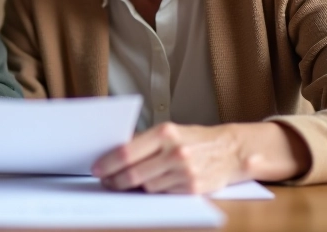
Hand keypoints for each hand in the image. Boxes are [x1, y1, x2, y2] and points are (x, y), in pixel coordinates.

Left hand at [92, 122, 309, 193]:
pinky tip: (149, 186)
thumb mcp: (170, 132)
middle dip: (115, 180)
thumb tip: (113, 154)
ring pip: (146, 186)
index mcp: (165, 132)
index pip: (126, 152)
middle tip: (105, 181)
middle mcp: (175, 152)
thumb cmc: (194, 139)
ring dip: (133, 187)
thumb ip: (144, 142)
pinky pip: (162, 194)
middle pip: (133, 173)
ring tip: (125, 183)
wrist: (231, 150)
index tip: (96, 168)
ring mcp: (184, 172)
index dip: (107, 163)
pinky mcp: (192, 189)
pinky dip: (152, 192)